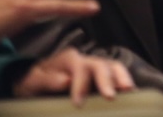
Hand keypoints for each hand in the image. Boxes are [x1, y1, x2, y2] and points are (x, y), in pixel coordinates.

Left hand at [12, 47, 133, 104]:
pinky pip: (116, 75)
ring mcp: (94, 66)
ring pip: (113, 67)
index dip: (81, 85)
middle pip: (100, 65)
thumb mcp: (32, 82)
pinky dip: (124, 82)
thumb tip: (66, 80)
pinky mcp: (100, 76)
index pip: (79, 68)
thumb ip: (47, 80)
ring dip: (122, 78)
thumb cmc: (32, 82)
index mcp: (68, 59)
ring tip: (129, 91)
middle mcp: (84, 59)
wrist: (34, 81)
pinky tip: (130, 93)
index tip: (78, 104)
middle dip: (107, 81)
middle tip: (111, 97)